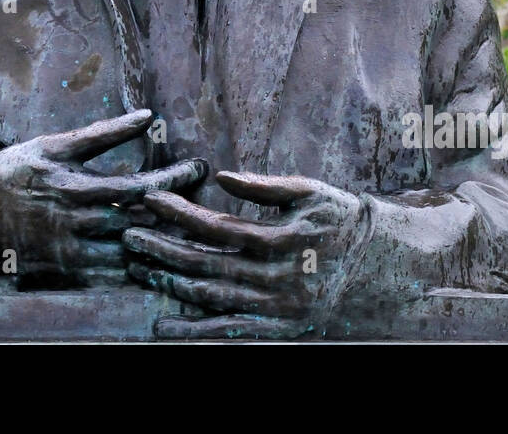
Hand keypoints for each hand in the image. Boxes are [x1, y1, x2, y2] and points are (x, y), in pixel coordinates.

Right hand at [0, 109, 207, 286]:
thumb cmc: (20, 169)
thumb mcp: (55, 145)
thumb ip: (102, 133)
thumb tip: (147, 116)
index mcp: (74, 186)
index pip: (137, 186)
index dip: (172, 178)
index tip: (199, 167)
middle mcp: (75, 221)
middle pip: (140, 221)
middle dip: (177, 208)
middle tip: (206, 198)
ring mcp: (71, 250)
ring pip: (130, 251)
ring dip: (164, 240)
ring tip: (194, 227)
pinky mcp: (66, 271)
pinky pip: (111, 276)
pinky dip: (140, 266)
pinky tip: (163, 257)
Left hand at [124, 171, 368, 338]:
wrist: (380, 265)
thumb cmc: (341, 219)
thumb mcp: (310, 192)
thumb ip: (265, 186)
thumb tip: (223, 176)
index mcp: (279, 238)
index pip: (217, 225)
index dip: (180, 213)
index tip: (150, 198)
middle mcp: (273, 275)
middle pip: (206, 263)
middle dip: (162, 248)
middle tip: (127, 236)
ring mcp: (274, 305)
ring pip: (211, 297)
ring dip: (170, 284)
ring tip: (137, 269)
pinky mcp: (276, 327)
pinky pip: (229, 332)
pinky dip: (194, 331)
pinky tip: (163, 326)